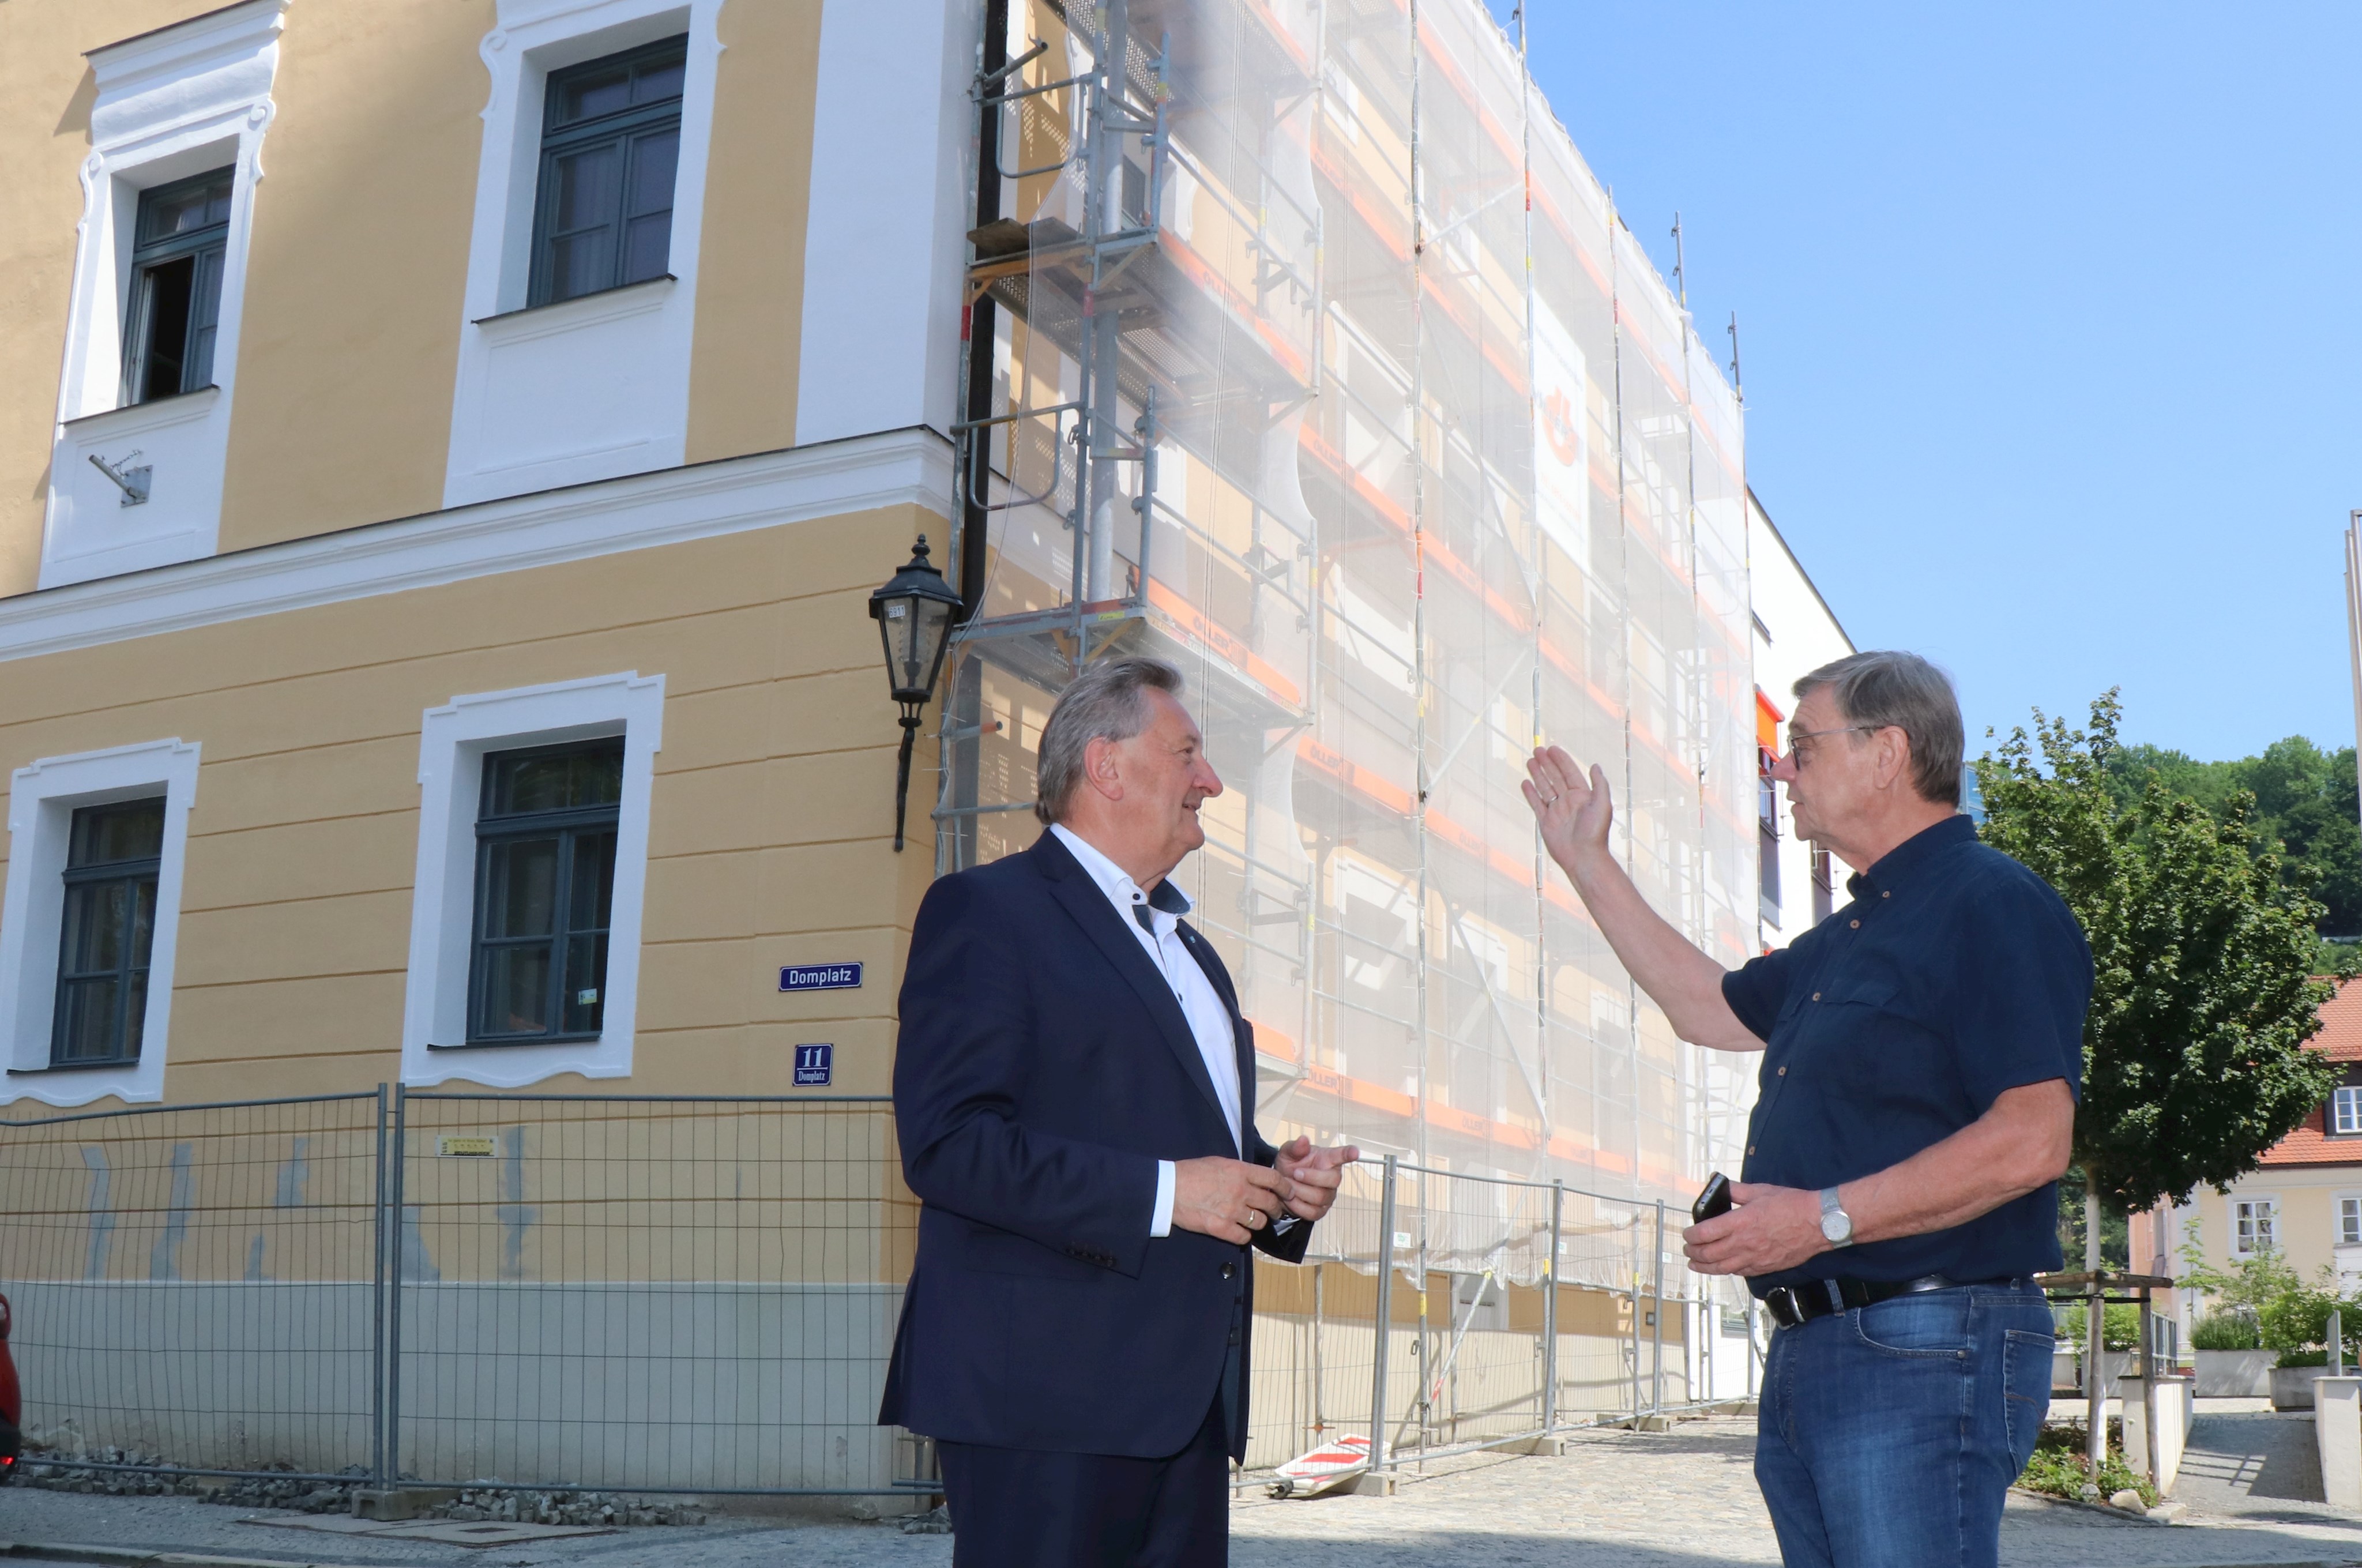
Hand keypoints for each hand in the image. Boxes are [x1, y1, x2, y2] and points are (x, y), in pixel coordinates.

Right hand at [1172, 1157, 1294, 1244]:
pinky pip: (1244, 1237)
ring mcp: (1232, 1211)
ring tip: (1252, 1220)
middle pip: (1271, 1203)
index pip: (1274, 1179)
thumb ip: (1240, 1171)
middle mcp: (1240, 1191)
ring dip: (1259, 1222)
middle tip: (1274, 1211)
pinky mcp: (1221, 1228)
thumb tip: (1255, 1178)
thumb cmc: (1191, 1173)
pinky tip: (1238, 1231)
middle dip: (1276, 1208)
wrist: (1168, 1189)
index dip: (1285, 1188)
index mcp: (1240, 1171)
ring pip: (1260, 1222)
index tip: (1288, 1193)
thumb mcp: (1219, 1163)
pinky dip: (1244, 1235)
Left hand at [1273, 1136, 1360, 1222]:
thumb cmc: (1290, 1165)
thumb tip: (1303, 1140)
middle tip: (1295, 1173)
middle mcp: (1332, 1177)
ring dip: (1300, 1191)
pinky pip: (1312, 1212)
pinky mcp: (1321, 1210)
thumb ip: (1295, 1147)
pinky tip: (1291, 1198)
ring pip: (1320, 1197)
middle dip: (1310, 1177)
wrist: (1281, 1186)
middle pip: (1333, 1180)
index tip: (1354, 1151)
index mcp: (1327, 1159)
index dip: (1348, 1154)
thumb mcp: (1288, 1153)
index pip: (1341, 1155)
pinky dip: (1297, 1206)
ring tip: (1289, 1184)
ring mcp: (1328, 1195)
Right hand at [1522, 746, 1612, 875]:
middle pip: (1555, 777)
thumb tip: (1595, 765)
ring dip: (1537, 774)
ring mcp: (1556, 811)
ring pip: (1545, 788)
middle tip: (1537, 749)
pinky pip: (1536, 804)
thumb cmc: (1595, 833)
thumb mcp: (1602, 804)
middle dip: (1547, 763)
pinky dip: (1531, 793)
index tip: (1552, 748)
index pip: (1570, 772)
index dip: (1561, 760)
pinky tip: (1526, 783)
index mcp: (1583, 796)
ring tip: (1530, 761)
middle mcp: (1569, 801)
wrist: (1583, 857)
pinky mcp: (1546, 822)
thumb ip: (1599, 784)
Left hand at [1681, 1182, 1825, 1275]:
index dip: (1691, 1235)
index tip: (1687, 1233)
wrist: (1818, 1223)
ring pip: (1722, 1268)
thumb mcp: (1760, 1191)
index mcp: (1740, 1222)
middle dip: (1693, 1252)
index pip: (1705, 1233)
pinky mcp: (1765, 1267)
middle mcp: (1744, 1243)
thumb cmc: (1791, 1205)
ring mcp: (1754, 1258)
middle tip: (1687, 1249)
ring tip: (1695, 1264)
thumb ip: (1736, 1190)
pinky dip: (1726, 1270)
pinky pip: (1740, 1272)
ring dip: (1704, 1267)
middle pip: (1709, 1254)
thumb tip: (1718, 1184)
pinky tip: (1722, 1267)